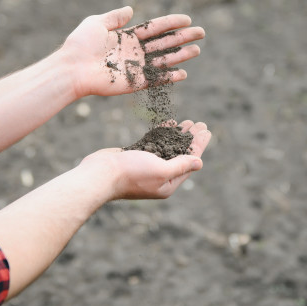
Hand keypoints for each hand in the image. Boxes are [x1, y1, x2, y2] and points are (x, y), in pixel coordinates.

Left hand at [60, 6, 204, 98]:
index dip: (170, 23)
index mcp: (125, 37)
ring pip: (163, 60)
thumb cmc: (80, 45)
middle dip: (182, 37)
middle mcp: (133, 52)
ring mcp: (134, 68)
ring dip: (180, 56)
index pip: (153, 28)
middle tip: (201, 32)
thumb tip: (131, 9)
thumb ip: (114, 17)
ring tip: (197, 50)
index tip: (187, 19)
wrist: (72, 68)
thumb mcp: (96, 23)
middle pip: (163, 43)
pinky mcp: (133, 83)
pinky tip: (183, 73)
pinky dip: (169, 77)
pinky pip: (155, 80)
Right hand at [81, 121, 210, 199]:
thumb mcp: (160, 170)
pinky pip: (154, 143)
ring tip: (188, 122)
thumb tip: (199, 163)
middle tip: (201, 123)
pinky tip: (169, 124)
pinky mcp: (135, 157)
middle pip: (181, 154)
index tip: (206, 130)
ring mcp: (147, 166)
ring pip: (168, 147)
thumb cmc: (130, 174)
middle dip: (191, 138)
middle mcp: (159, 176)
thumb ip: (180, 166)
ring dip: (178, 134)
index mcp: (168, 183)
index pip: (189, 162)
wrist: (100, 174)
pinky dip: (163, 133)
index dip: (199, 145)